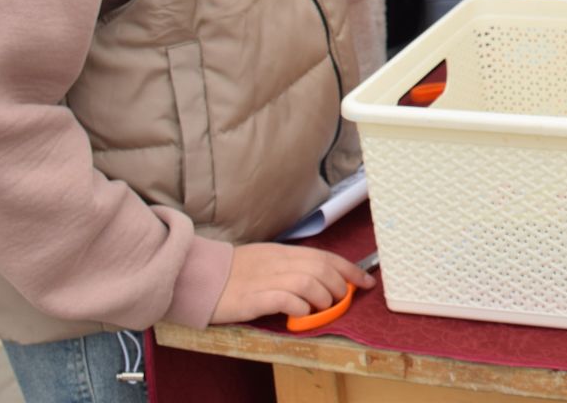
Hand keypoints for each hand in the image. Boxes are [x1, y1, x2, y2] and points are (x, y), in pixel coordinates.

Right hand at [211, 243, 375, 323]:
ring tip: (321, 309)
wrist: (199, 275)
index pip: (326, 256)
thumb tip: (320, 278)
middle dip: (339, 286)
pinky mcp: (253, 299)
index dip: (350, 269)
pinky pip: (285, 300)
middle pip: (321, 268)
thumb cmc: (234, 272)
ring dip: (322, 298)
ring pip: (309, 282)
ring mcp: (266, 280)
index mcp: (283, 252)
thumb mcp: (267, 260)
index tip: (367, 282)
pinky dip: (300, 307)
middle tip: (340, 300)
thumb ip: (291, 266)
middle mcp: (278, 263)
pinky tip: (300, 314)